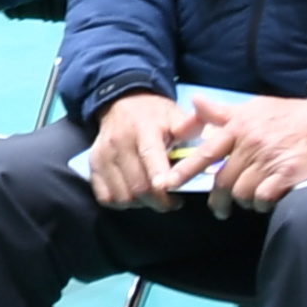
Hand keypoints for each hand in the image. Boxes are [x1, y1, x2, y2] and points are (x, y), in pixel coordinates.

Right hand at [79, 91, 204, 210]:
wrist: (120, 101)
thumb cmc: (154, 114)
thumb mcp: (175, 114)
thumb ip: (192, 128)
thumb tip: (212, 141)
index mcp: (143, 128)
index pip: (150, 156)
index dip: (161, 180)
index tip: (173, 194)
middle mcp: (119, 142)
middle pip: (138, 185)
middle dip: (159, 201)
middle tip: (173, 202)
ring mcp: (103, 156)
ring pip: (122, 196)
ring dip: (141, 204)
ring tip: (154, 197)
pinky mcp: (93, 166)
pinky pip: (106, 197)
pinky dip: (121, 202)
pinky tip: (134, 195)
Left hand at [194, 93, 306, 210]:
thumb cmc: (291, 116)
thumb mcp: (255, 106)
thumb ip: (222, 112)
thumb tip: (194, 101)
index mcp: (240, 127)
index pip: (206, 152)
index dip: (185, 171)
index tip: (168, 184)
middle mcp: (251, 143)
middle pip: (223, 181)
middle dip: (220, 200)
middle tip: (221, 209)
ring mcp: (269, 160)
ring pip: (242, 193)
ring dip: (244, 202)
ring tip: (252, 200)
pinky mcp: (288, 176)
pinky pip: (263, 199)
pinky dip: (262, 205)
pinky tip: (268, 200)